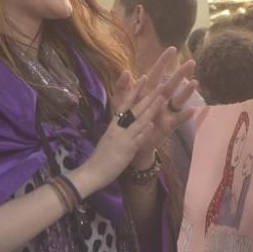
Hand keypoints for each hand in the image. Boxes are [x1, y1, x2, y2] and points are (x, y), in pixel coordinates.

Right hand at [78, 76, 162, 191]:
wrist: (91, 172)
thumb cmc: (100, 158)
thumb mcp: (109, 138)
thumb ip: (117, 129)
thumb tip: (124, 121)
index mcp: (114, 125)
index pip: (125, 103)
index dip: (135, 91)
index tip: (143, 78)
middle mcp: (118, 128)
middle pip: (135, 109)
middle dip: (148, 97)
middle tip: (160, 84)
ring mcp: (122, 138)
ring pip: (138, 121)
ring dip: (150, 109)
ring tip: (161, 98)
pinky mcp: (125, 151)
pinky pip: (136, 140)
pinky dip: (143, 132)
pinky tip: (151, 125)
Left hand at [117, 47, 197, 163]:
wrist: (129, 141)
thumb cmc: (127, 120)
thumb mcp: (121, 104)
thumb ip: (122, 88)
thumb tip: (126, 71)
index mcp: (148, 91)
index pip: (156, 73)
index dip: (163, 62)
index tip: (172, 49)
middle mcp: (160, 99)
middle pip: (172, 84)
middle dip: (181, 73)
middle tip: (191, 62)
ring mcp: (166, 111)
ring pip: (178, 99)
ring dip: (186, 92)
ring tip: (195, 83)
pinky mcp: (168, 125)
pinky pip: (178, 119)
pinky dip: (186, 115)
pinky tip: (193, 109)